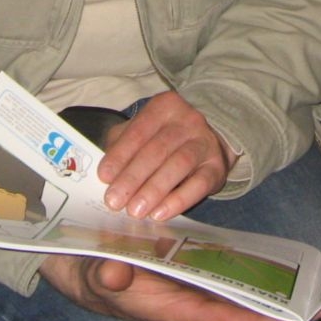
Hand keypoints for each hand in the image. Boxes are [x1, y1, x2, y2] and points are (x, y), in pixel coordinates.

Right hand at [38, 253, 320, 320]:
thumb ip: (106, 275)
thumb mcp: (97, 274)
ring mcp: (202, 295)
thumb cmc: (97, 275)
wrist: (90, 272)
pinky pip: (239, 284)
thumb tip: (114, 275)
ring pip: (249, 299)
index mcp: (177, 311)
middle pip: (248, 314)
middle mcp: (197, 307)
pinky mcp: (203, 279)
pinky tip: (290, 271)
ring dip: (283, 296)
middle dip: (288, 312)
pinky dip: (264, 280)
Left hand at [97, 91, 231, 220]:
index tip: (104, 177)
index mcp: (164, 107)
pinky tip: (160, 213)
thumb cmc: (163, 138)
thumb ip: (120, 146)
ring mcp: (205, 143)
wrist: (208, 141)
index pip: (139, 131)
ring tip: (135, 210)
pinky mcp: (217, 167)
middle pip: (157, 149)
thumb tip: (106, 175)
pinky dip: (179, 200)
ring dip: (154, 189)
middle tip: (115, 201)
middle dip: (133, 177)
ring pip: (179, 164)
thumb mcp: (141, 132)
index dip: (120, 155)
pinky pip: (199, 184)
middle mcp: (188, 120)